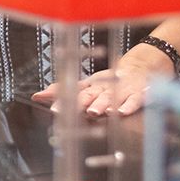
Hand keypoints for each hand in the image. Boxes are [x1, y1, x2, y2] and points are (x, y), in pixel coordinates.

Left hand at [30, 45, 168, 115]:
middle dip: (75, 103)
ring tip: (93, 112)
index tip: (40, 98)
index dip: (56, 95)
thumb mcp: (88, 85)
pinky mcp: (137, 94)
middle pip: (87, 95)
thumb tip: (39, 94)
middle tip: (63, 110)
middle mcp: (102, 87)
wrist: (140, 69)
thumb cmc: (110, 81)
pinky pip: (133, 101)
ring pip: (108, 97)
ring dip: (101, 104)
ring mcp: (119, 90)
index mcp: (90, 86)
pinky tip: (121, 112)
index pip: (71, 90)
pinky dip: (127, 106)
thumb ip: (66, 91)